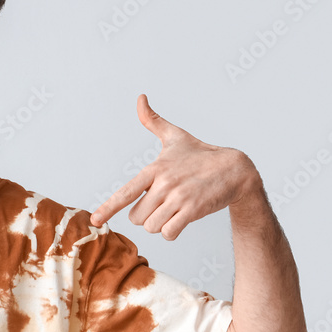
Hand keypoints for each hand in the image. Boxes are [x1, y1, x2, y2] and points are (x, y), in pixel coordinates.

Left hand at [90, 94, 260, 239]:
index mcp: (154, 169)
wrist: (236, 168)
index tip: (95, 220)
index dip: (109, 207)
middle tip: (162, 205)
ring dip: (159, 225)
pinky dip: (171, 232)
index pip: (126, 192)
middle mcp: (164, 184)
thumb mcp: (175, 136)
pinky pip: (169, 233)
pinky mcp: (193, 210)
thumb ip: (153, 121)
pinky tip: (179, 221)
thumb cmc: (201, 154)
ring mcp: (178, 198)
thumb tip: (141, 98)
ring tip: (173, 210)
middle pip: (137, 217)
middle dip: (146, 216)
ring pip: (152, 227)